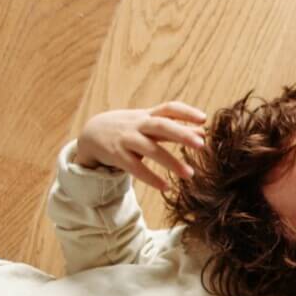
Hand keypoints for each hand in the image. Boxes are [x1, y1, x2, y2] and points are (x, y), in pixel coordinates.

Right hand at [72, 101, 207, 190]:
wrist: (91, 133)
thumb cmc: (130, 129)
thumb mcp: (149, 125)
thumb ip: (175, 128)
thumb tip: (203, 132)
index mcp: (148, 115)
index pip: (169, 108)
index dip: (186, 111)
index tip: (204, 119)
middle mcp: (137, 125)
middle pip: (160, 125)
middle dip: (181, 134)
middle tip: (201, 145)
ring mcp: (126, 139)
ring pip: (150, 149)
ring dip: (171, 162)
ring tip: (190, 174)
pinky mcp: (117, 155)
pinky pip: (135, 167)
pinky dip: (151, 178)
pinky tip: (166, 187)